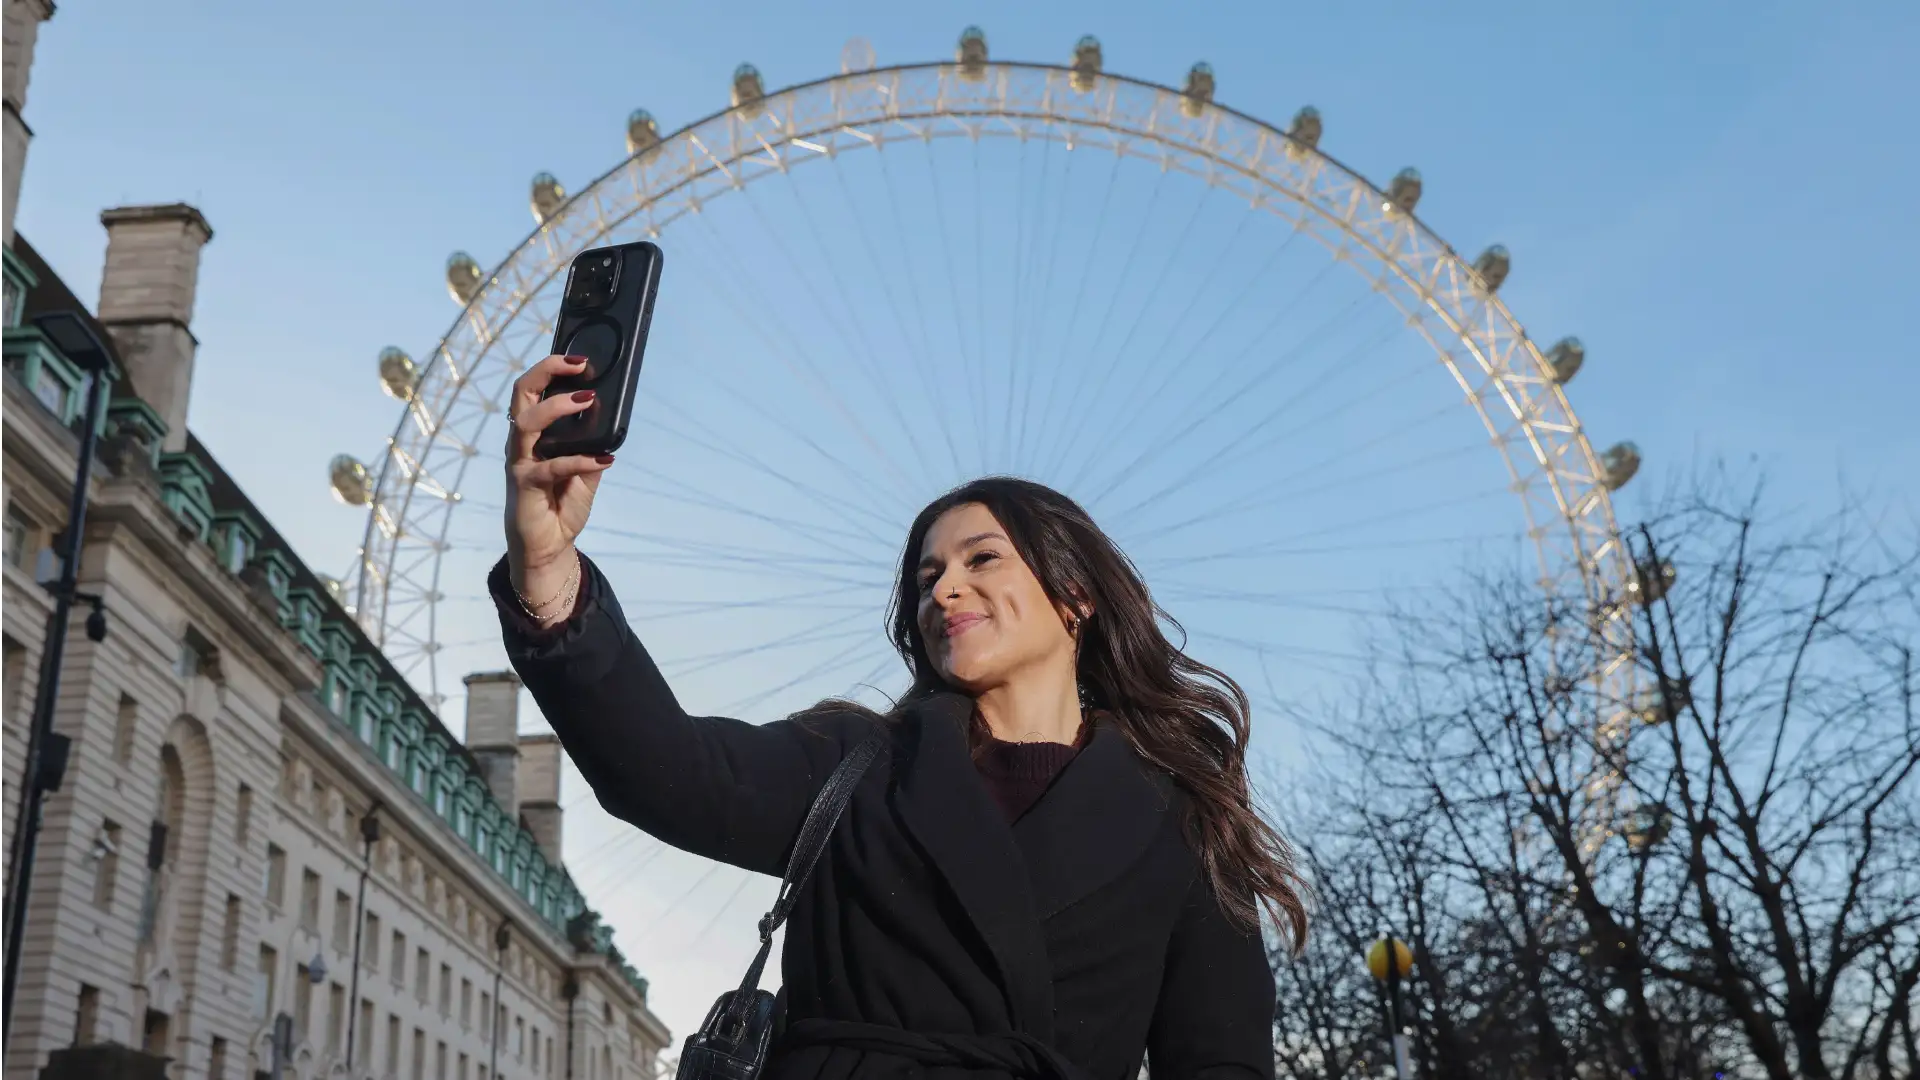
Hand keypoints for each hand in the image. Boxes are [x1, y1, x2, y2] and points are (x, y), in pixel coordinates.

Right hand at [503, 354, 613, 612]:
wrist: (546, 547)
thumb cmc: (560, 504)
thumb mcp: (585, 471)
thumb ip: (591, 446)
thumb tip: (610, 421)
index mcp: (532, 432)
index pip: (533, 389)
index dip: (551, 368)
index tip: (580, 358)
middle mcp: (521, 441)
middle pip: (522, 394)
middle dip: (546, 370)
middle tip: (578, 363)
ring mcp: (519, 462)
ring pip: (526, 423)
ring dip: (557, 407)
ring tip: (587, 399)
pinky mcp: (525, 485)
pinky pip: (551, 466)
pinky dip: (580, 459)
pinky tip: (605, 459)